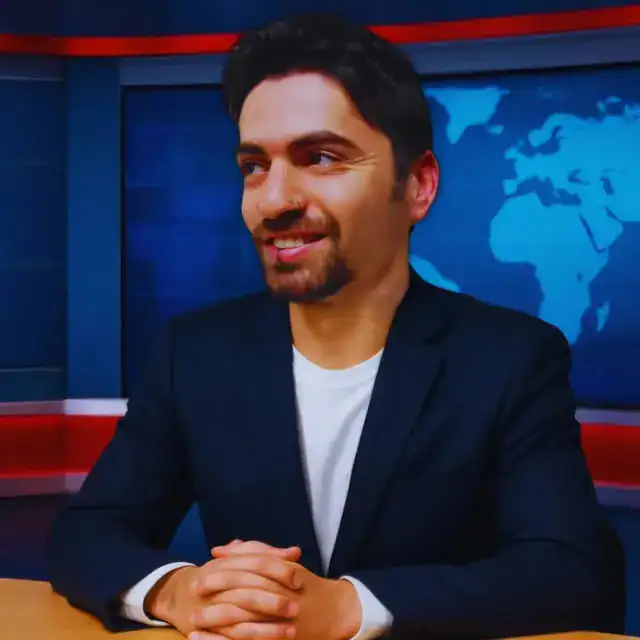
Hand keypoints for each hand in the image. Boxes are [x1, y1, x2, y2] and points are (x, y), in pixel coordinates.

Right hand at [145, 553, 302, 638]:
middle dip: (273, 601)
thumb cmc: (219, 576)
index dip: (277, 570)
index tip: (298, 579)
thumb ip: (266, 555)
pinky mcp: (204, 631)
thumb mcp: (238, 561)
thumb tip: (296, 552)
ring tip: (291, 631)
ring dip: (267, 628)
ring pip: (239, 620)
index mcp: (224, 564)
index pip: (254, 563)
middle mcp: (213, 584)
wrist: (179, 595)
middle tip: (296, 608)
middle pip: (246, 592)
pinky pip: (229, 639)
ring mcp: (207, 610)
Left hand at [209, 541, 362, 639]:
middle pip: (246, 592)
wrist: (333, 612)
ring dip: (217, 621)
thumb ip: (254, 552)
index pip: (253, 565)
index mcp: (284, 573)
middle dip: (218, 592)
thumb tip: (221, 549)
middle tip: (195, 591)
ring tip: (193, 621)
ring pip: (245, 621)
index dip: (227, 566)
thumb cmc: (303, 585)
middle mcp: (283, 595)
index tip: (204, 569)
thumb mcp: (283, 564)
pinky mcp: (278, 639)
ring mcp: (281, 620)